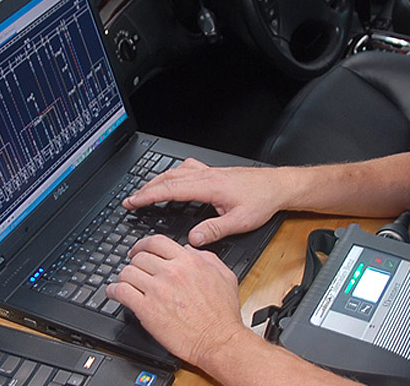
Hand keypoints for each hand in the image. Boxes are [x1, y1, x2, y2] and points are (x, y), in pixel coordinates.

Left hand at [106, 234, 247, 367]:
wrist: (219, 340)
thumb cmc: (223, 313)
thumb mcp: (224, 275)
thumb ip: (206, 257)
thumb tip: (189, 249)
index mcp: (188, 261)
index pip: (156, 242)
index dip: (143, 244)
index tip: (139, 250)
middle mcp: (171, 272)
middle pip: (140, 257)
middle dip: (134, 262)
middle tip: (132, 269)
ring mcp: (157, 290)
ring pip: (127, 272)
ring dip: (123, 276)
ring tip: (122, 282)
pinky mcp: (147, 310)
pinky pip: (121, 292)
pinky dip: (113, 291)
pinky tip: (113, 293)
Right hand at [123, 158, 291, 244]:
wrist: (278, 186)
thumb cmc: (262, 201)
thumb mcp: (240, 221)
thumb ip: (214, 230)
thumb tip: (192, 239)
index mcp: (209, 187)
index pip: (171, 190)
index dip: (148, 196)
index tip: (133, 202)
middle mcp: (207, 175)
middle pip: (168, 178)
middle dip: (146, 188)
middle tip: (131, 199)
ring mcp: (210, 171)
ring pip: (176, 171)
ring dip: (158, 180)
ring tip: (145, 190)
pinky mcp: (215, 172)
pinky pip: (187, 168)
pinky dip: (174, 174)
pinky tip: (173, 179)